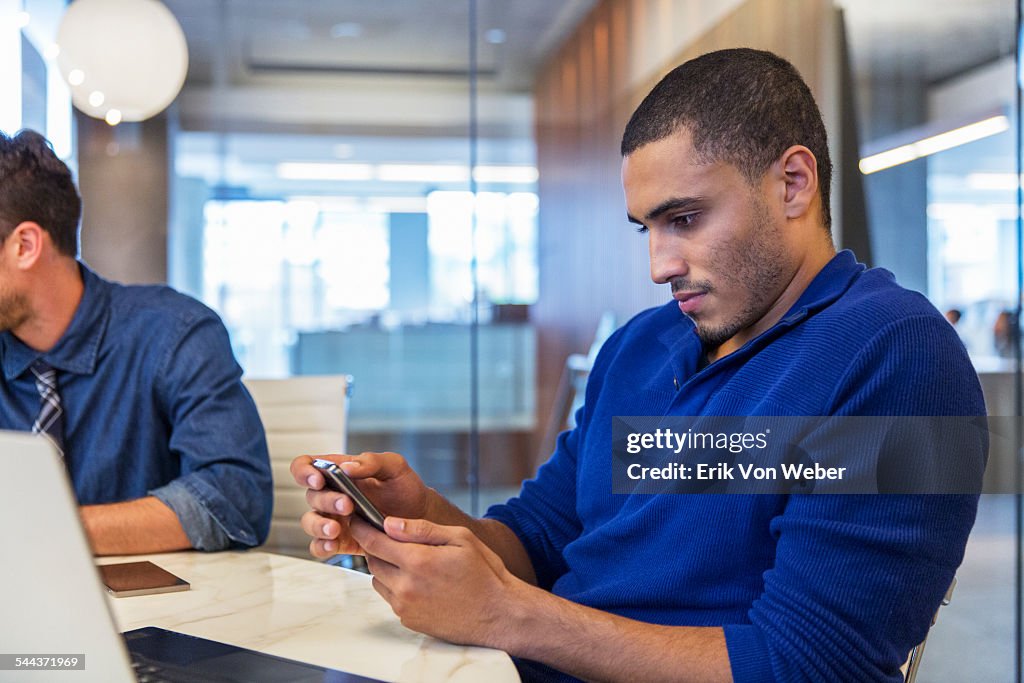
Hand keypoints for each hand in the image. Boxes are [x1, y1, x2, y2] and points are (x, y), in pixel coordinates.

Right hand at [290, 451, 430, 557]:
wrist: (420, 517)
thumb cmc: (405, 488)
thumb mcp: (394, 466)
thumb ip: (372, 461)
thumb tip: (347, 467)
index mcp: (339, 472)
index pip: (307, 465)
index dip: (304, 471)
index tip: (318, 479)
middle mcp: (332, 494)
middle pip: (311, 495)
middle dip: (327, 500)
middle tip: (347, 504)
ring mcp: (334, 518)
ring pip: (310, 522)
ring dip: (319, 525)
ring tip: (335, 529)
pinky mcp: (340, 541)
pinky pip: (319, 546)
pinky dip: (321, 546)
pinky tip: (333, 545)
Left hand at [352, 516, 528, 647]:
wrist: (499, 613)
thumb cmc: (485, 573)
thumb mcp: (460, 539)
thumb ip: (421, 529)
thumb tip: (390, 523)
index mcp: (417, 561)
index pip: (373, 541)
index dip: (362, 528)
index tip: (357, 519)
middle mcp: (405, 586)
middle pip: (371, 560)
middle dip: (376, 546)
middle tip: (391, 538)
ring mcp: (405, 606)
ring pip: (377, 580)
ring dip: (385, 567)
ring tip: (411, 561)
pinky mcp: (409, 620)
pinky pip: (390, 598)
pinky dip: (396, 586)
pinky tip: (420, 582)